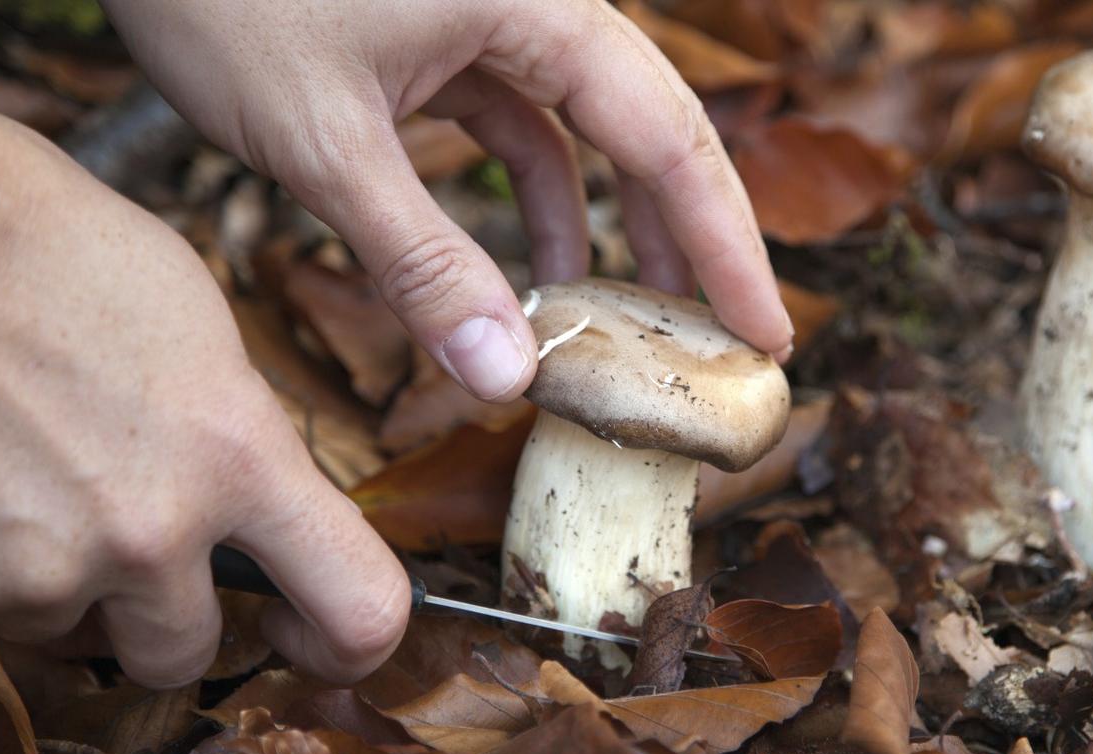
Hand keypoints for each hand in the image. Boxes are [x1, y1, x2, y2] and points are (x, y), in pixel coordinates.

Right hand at [0, 88, 408, 687]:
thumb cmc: (63, 257)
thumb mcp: (207, 341)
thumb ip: (249, 452)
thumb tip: (273, 532)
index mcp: (239, 457)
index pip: (361, 611)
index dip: (348, 646)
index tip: (310, 632)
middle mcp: (146, 530)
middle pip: (184, 657)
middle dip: (161, 617)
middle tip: (125, 544)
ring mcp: (35, 566)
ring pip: (70, 633)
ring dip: (60, 584)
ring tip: (30, 476)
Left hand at [101, 0, 794, 401]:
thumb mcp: (326, 139)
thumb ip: (423, 261)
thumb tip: (508, 378)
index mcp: (538, 6)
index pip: (670, 140)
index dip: (727, 247)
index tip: (766, 333)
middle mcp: (537, 3)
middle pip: (650, 132)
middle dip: (686, 243)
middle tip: (723, 344)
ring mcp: (493, 14)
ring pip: (589, 132)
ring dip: (610, 229)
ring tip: (628, 329)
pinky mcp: (446, 31)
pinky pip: (521, 121)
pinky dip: (535, 198)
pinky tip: (535, 276)